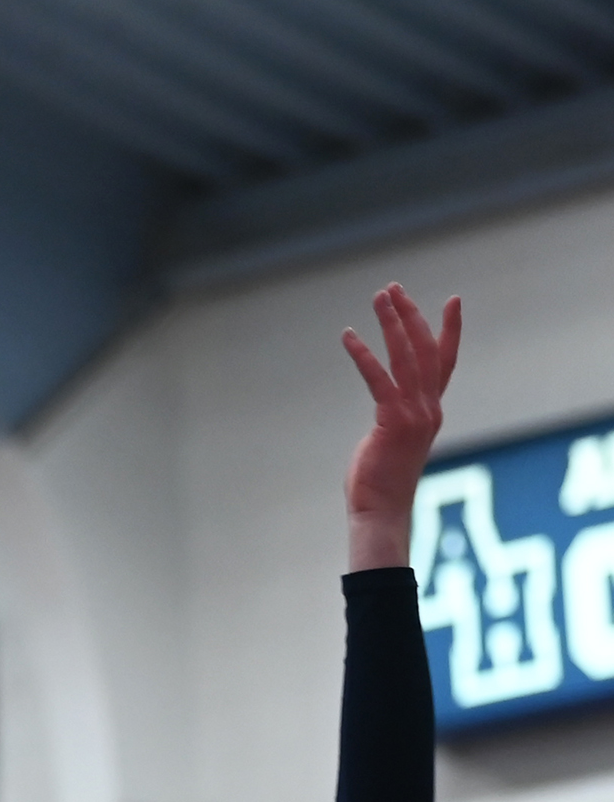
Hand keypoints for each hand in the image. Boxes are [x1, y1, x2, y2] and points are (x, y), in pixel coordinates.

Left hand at [340, 284, 460, 566]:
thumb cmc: (381, 483)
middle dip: (411, 315)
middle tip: (394, 288)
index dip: (450, 330)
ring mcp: (413, 415)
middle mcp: (428, 409)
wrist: (381, 513)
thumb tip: (385, 414)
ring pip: (406, 357)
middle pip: (426, 350)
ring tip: (379, 297)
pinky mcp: (392, 422)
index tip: (452, 300)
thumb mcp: (394, 442)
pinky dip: (364, 355)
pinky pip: (378, 379)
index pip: (445, 362)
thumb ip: (395, 419)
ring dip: (392, 323)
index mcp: (431, 411)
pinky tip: (349, 335)